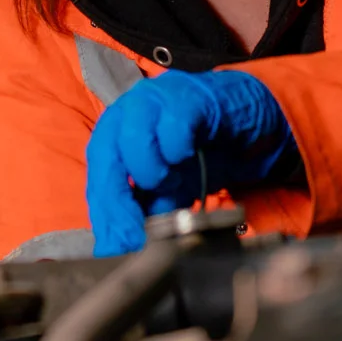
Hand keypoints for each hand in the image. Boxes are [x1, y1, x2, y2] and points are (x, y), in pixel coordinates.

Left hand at [85, 68, 294, 256]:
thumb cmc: (198, 151)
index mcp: (115, 134)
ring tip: (173, 181)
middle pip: (105, 155)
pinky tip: (189, 155)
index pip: (98, 174)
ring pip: (134, 140)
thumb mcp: (169, 188)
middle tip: (138, 232)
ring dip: (153, 172)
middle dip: (119, 201)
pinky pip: (173, 126)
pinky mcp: (185, 96)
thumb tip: (123, 244)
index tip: (117, 244)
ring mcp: (153, 100)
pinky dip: (178, 150)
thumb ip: (148, 210)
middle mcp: (126, 112)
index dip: (106, 212)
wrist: (242, 120)